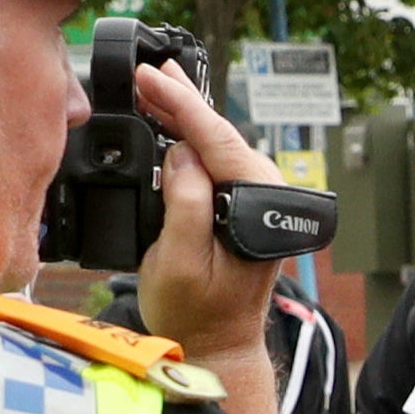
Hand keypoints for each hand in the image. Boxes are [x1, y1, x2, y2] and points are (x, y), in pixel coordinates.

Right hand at [125, 59, 290, 395]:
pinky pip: (214, 161)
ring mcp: (255, 199)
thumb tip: (183, 154)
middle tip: (149, 69)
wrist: (216, 345)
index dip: (180, 103)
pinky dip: (190, 138)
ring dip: (184, 115)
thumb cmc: (197, 314)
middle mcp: (265, 195)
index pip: (216, 140)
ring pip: (216, 144)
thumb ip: (186, 206)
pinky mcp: (241, 205)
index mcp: (255, 206)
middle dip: (181, 99)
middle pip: (219, 133)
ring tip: (155, 86)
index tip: (151, 76)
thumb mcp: (181, 263)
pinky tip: (171, 123)